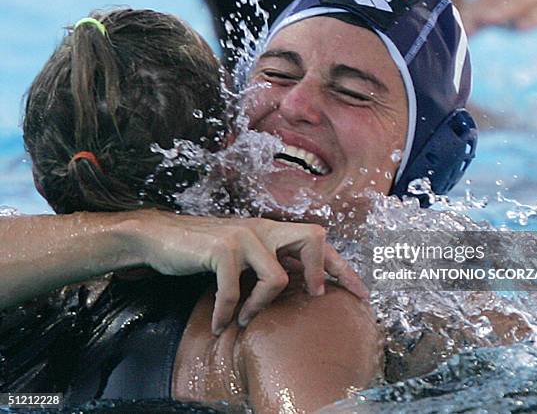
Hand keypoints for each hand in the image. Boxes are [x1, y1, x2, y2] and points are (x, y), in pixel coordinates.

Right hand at [127, 210, 367, 333]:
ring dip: (260, 306)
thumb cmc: (202, 250)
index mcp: (271, 231)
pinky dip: (226, 311)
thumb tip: (298, 285)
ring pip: (278, 277)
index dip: (341, 267)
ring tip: (242, 318)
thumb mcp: (242, 254)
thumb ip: (268, 262)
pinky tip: (218, 323)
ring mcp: (244, 236)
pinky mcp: (222, 249)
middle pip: (314, 238)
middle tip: (317, 297)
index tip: (359, 292)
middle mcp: (263, 228)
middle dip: (322, 271)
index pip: (317, 242)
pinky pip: (235, 291)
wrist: (161, 237)